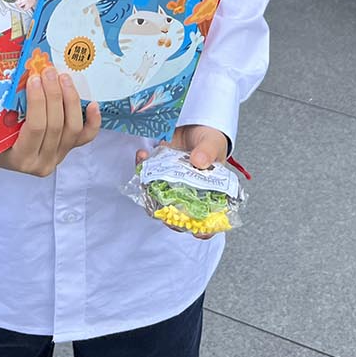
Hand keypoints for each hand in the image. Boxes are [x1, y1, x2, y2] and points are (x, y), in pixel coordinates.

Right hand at [0, 69, 100, 176]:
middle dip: (54, 94)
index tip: (34, 77)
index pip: (35, 127)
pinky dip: (92, 121)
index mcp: (20, 158)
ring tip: (63, 78)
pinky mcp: (68, 150)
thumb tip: (18, 73)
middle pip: (56, 125)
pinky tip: (92, 104)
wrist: (2, 156)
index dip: (37, 100)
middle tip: (49, 71)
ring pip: (73, 128)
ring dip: (70, 99)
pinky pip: (85, 137)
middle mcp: (42, 162)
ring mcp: (58, 157)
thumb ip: (5, 108)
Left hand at [136, 124, 229, 240]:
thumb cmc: (210, 141)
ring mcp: (172, 186)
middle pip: (179, 217)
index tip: (197, 231)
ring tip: (147, 173)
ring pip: (158, 201)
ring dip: (149, 191)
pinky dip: (141, 168)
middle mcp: (189, 196)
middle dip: (168, 215)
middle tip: (163, 202)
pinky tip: (142, 155)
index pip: (209, 221)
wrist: (195, 125)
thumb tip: (198, 161)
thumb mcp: (213, 143)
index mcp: (210, 194)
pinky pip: (147, 178)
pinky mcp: (158, 174)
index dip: (204, 230)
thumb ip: (208, 151)